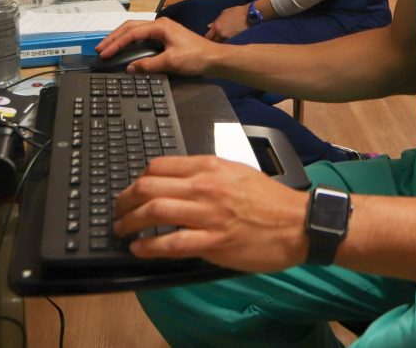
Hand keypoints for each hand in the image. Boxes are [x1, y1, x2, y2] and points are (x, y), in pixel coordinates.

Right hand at [94, 17, 215, 76]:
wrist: (215, 59)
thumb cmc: (196, 57)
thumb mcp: (171, 62)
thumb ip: (148, 64)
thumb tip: (129, 68)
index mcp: (160, 26)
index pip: (131, 33)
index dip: (116, 43)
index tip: (104, 53)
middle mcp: (160, 25)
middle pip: (130, 28)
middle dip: (114, 38)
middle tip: (100, 49)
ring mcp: (163, 31)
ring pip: (136, 31)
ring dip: (121, 39)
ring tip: (108, 49)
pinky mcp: (165, 39)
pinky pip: (143, 38)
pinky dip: (131, 43)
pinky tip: (125, 51)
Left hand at [113, 155, 307, 272]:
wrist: (298, 223)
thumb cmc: (270, 200)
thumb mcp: (236, 172)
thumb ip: (206, 174)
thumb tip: (176, 182)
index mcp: (210, 166)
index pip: (158, 165)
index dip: (137, 179)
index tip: (131, 191)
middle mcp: (205, 186)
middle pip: (148, 187)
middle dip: (124, 200)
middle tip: (117, 211)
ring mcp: (209, 214)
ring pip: (154, 212)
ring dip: (130, 223)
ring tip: (121, 231)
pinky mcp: (214, 242)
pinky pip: (171, 243)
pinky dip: (149, 247)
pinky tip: (139, 249)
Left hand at [205, 4, 249, 41]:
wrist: (248, 15)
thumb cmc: (236, 12)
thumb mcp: (224, 14)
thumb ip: (215, 21)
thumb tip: (209, 26)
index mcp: (216, 26)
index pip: (208, 36)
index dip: (208, 38)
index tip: (209, 37)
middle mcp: (221, 34)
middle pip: (214, 42)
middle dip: (214, 41)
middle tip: (214, 41)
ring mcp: (228, 38)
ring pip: (221, 44)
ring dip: (220, 43)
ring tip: (221, 41)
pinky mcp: (235, 40)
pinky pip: (228, 43)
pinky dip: (227, 43)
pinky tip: (228, 41)